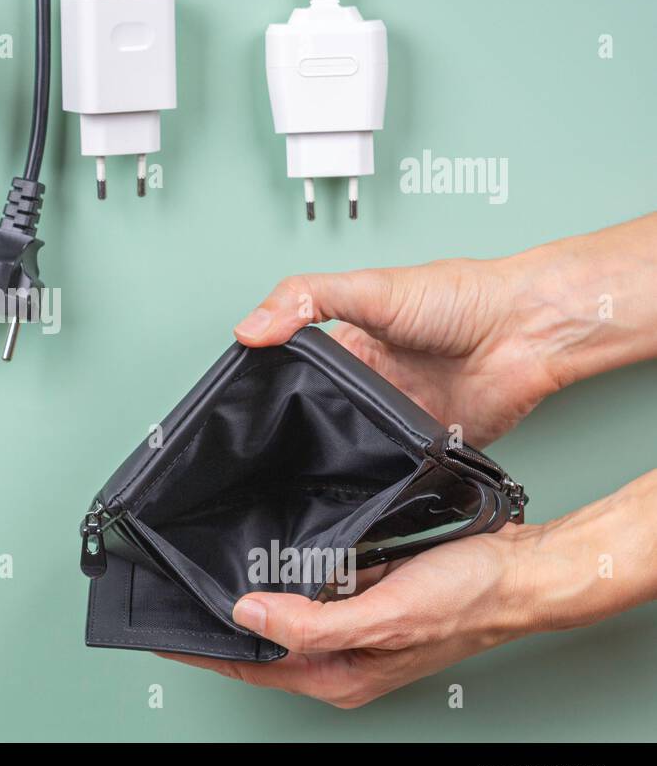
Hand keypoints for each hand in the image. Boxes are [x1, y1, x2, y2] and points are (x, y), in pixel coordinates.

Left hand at [161, 524, 535, 707]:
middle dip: (218, 619)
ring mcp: (351, 626)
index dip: (201, 648)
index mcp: (338, 674)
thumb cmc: (465, 600)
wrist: (519, 571)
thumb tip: (248, 613)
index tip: (160, 629)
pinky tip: (265, 548)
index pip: (249, 665)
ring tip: (204, 566)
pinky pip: (310, 586)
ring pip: (283, 611)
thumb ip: (313, 623)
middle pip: (261, 642)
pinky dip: (285, 570)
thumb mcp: (385, 616)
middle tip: (174, 588)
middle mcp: (340, 655)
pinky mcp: (363, 595)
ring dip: (250, 591)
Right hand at [232, 257, 560, 446]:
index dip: (264, 390)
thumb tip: (250, 326)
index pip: (289, 374)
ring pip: (348, 452)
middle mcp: (367, 385)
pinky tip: (362, 476)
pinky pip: (391, 473)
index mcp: (346, 347)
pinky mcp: (423, 449)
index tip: (237, 408)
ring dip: (336, 459)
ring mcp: (394, 419)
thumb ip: (306, 298)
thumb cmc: (462, 298)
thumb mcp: (369, 287)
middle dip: (294, 436)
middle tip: (267, 453)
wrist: (528, 331)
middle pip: (314, 419)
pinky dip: (378, 478)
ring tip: (309, 470)